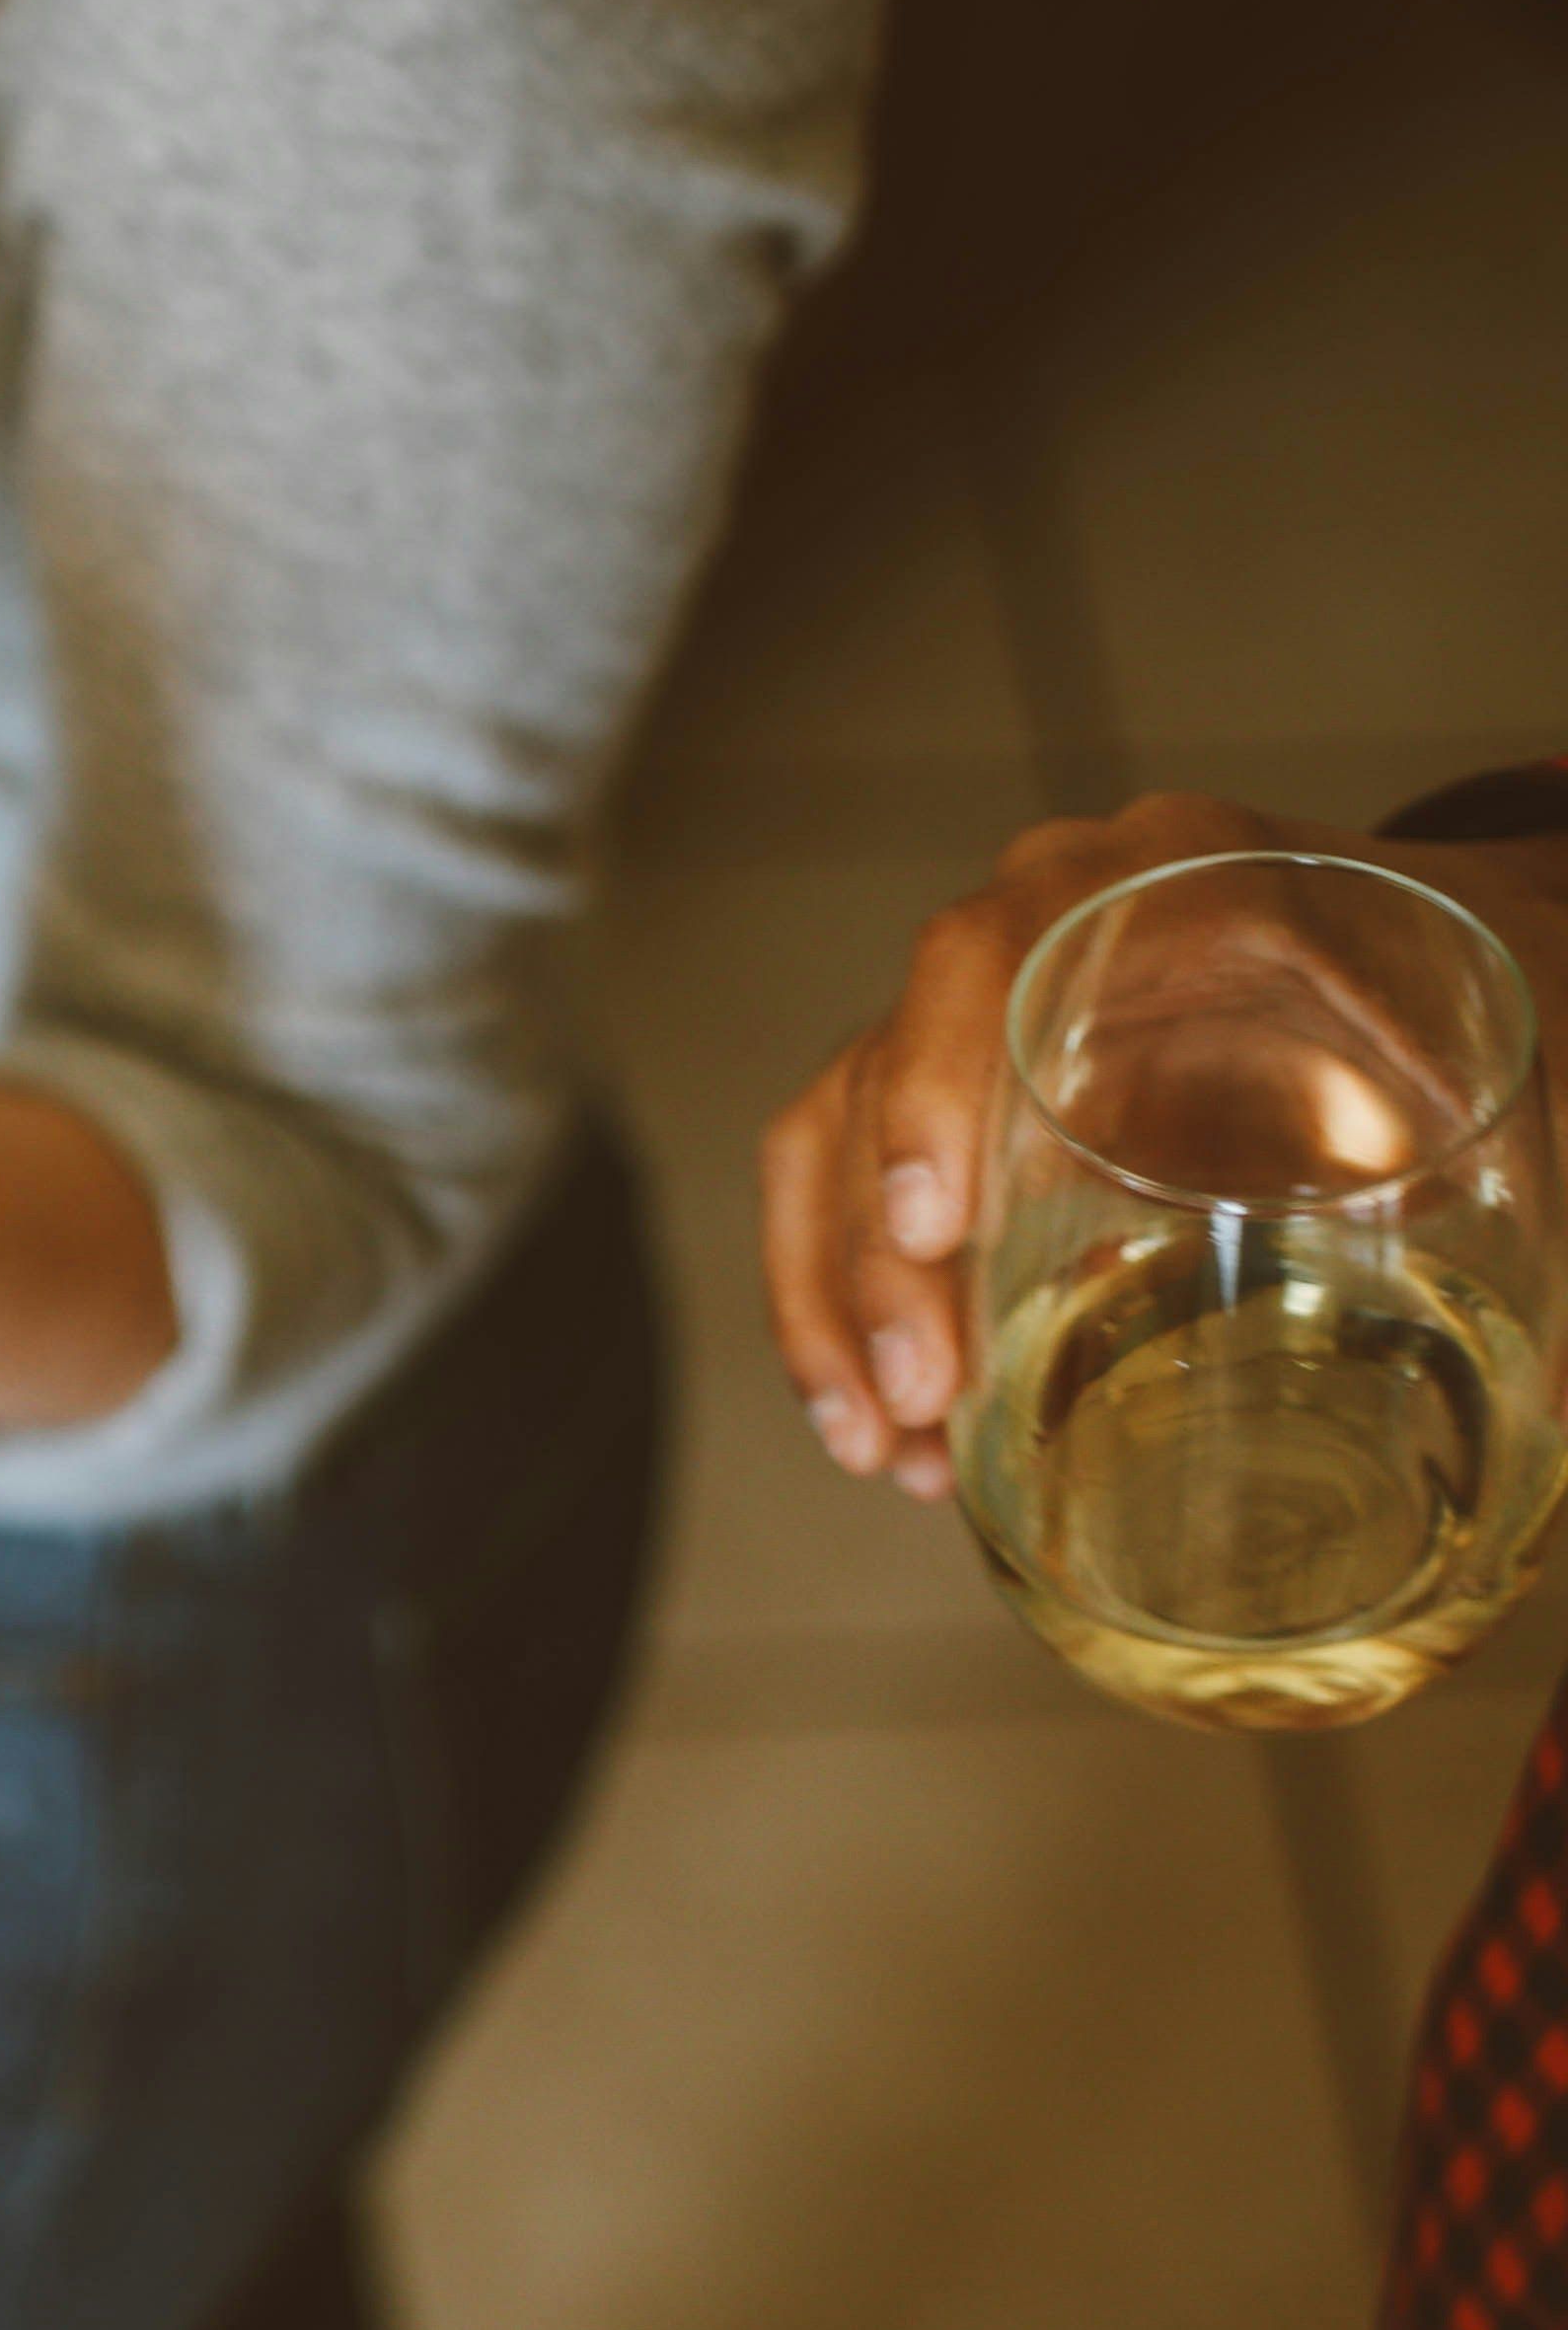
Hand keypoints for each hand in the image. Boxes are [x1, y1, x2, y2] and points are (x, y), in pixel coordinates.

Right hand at [763, 797, 1567, 1497]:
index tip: (931, 1223)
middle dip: (875, 1253)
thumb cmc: (1510, 992)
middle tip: (923, 1397)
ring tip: (882, 1450)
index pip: (991, 955)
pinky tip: (881, 1438)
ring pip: (833, 1141)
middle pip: (882, 1065)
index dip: (934, 1082)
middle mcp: (1050, 930)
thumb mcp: (1537, 1062)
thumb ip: (1546, 1188)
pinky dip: (840, 1314)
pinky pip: (845, 1190)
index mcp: (1179, 878)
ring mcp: (994, 1016)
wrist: (1504, 953)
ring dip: (834, 1305)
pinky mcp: (974, 1101)